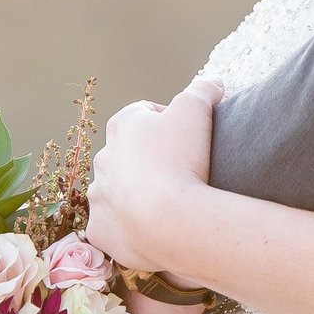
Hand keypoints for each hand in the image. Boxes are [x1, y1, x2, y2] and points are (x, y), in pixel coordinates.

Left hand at [86, 79, 220, 274]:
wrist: (170, 221)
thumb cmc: (180, 159)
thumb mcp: (197, 108)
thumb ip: (203, 89)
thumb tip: (214, 83)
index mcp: (121, 126)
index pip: (144, 114)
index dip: (169, 122)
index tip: (189, 138)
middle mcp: (103, 159)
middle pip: (128, 154)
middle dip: (150, 160)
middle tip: (181, 173)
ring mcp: (99, 197)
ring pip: (116, 191)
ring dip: (136, 194)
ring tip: (168, 204)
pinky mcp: (101, 230)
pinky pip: (112, 227)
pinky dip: (129, 228)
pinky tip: (153, 229)